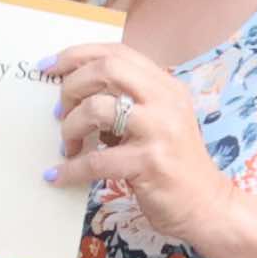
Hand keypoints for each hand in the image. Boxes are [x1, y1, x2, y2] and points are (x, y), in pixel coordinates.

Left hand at [44, 42, 234, 245]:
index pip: (117, 52)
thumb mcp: (157, 120)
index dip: (77, 55)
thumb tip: (73, 91)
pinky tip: (57, 176)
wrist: (207, 205)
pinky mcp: (150, 163)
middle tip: (59, 111)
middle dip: (72, 85)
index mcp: (166, 85)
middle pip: (107, 69)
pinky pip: (96, 160)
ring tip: (68, 146)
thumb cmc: (172, 163)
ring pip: (97, 109)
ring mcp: (159, 130)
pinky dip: (70, 169)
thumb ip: (126, 101)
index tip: (49, 66)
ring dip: (70, 127)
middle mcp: (166, 101)